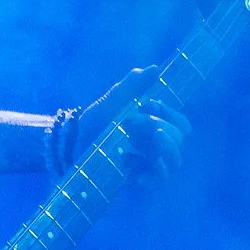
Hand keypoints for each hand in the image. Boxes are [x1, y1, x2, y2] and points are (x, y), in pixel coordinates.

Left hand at [80, 67, 191, 181]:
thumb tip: (155, 68)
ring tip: (148, 138)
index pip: (180, 123)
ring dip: (165, 147)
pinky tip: (131, 164)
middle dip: (160, 125)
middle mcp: (155, 146)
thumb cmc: (91, 126)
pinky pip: (158, 180)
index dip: (169, 113)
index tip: (148, 104)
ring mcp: (148, 164)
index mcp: (154, 127)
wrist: (69, 150)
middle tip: (132, 121)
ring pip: (174, 161)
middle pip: (179, 139)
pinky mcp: (138, 180)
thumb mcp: (109, 103)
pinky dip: (151, 174)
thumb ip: (130, 86)